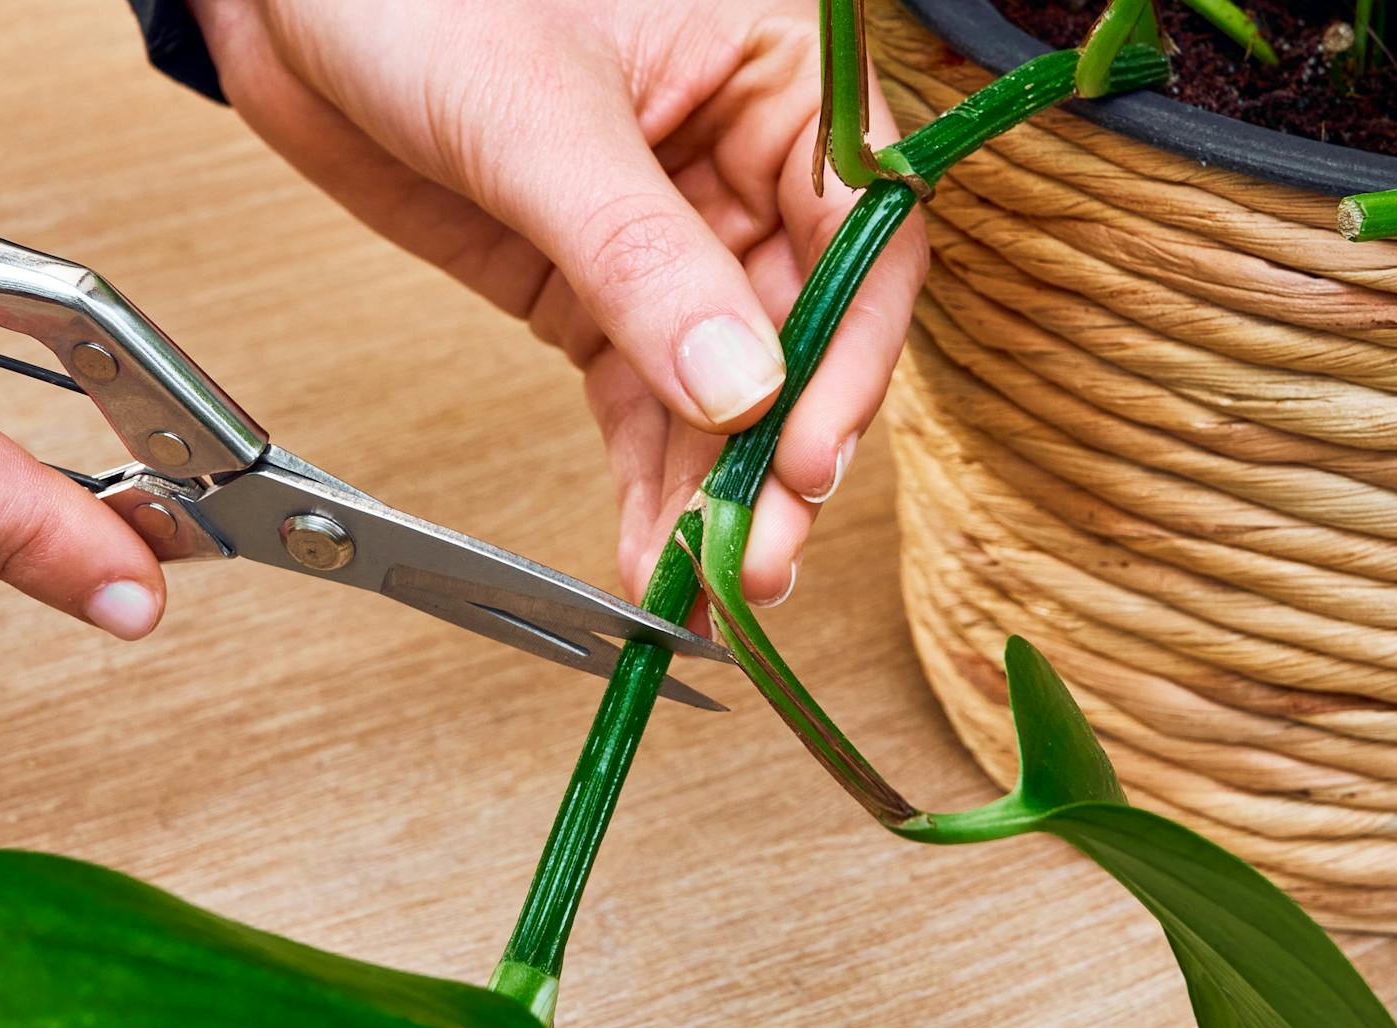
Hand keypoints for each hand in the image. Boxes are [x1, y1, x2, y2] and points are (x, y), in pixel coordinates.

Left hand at [191, 0, 926, 604]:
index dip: (845, 356)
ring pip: (723, 387)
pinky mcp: (589, 290)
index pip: (862, 232)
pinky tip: (654, 547)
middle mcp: (738, 162)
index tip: (805, 457)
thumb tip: (740, 387)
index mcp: (770, 78)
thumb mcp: (535, 115)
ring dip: (719, 488)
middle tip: (761, 554)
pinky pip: (642, 400)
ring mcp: (663, 238)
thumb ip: (639, 253)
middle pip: (802, 332)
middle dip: (780, 451)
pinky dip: (649, 478)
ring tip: (708, 580)